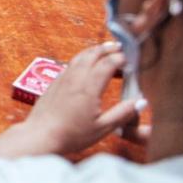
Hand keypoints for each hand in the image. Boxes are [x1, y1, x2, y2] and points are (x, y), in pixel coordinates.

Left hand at [23, 41, 143, 154]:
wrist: (41, 135)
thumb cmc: (72, 135)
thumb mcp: (103, 128)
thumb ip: (123, 113)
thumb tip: (141, 102)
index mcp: (89, 87)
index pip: (107, 64)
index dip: (120, 58)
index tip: (131, 58)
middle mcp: (75, 78)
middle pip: (92, 55)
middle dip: (107, 49)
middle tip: (120, 47)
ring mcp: (63, 78)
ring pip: (80, 57)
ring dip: (94, 52)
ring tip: (105, 51)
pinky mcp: (54, 82)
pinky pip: (70, 64)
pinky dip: (82, 59)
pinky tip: (86, 65)